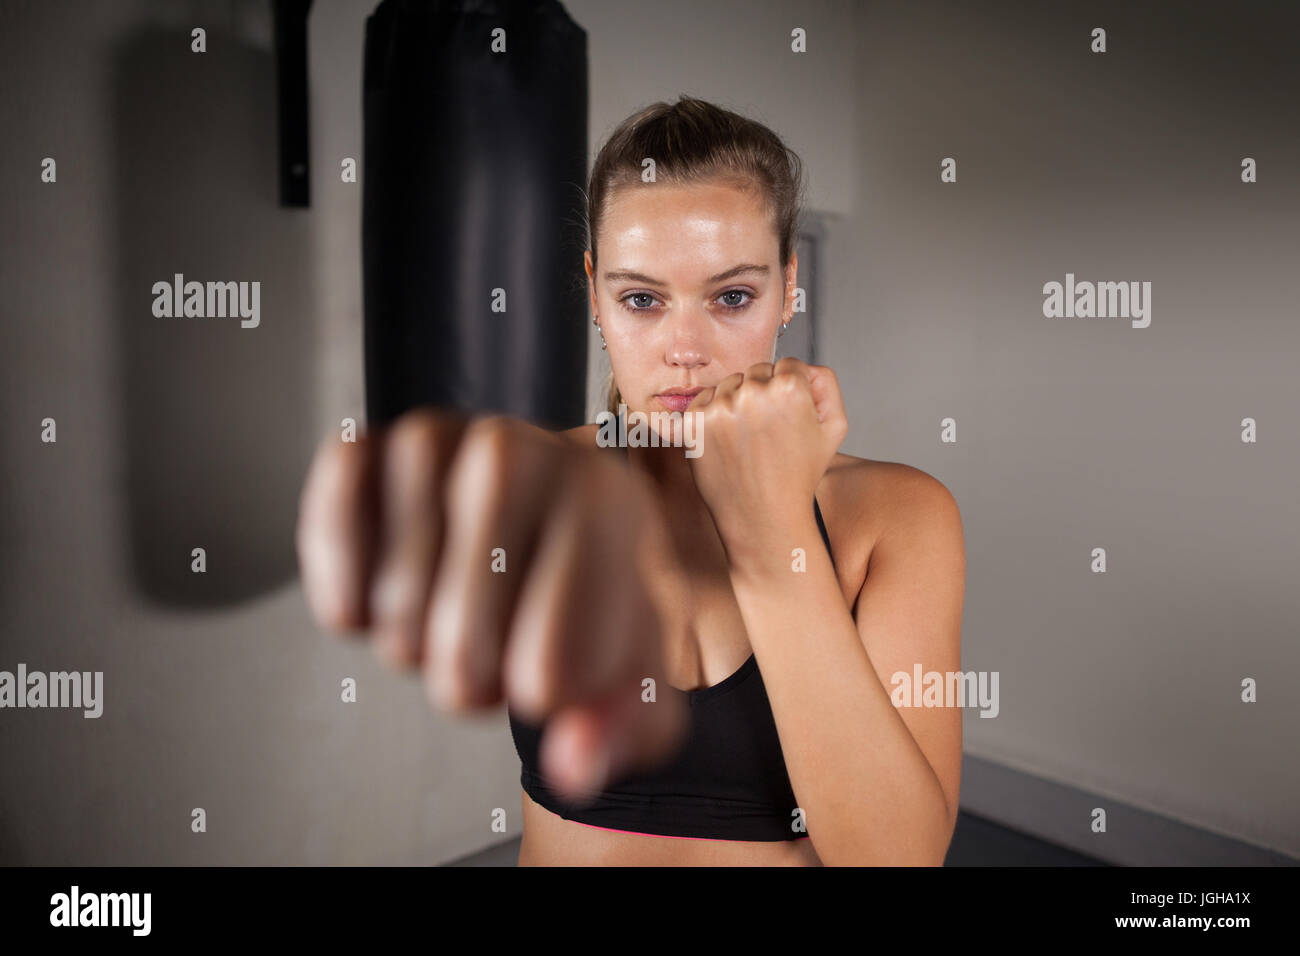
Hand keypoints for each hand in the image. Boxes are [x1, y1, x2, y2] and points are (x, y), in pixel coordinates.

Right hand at [295, 408, 686, 800]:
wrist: (540, 531)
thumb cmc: (590, 604)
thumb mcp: (631, 678)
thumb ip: (624, 731)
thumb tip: (575, 761)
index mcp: (605, 501)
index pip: (548, 670)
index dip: (540, 696)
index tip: (558, 660)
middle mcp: (520, 451)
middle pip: (462, 646)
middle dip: (471, 678)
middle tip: (496, 642)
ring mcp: (438, 439)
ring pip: (397, 604)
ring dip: (410, 640)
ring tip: (448, 610)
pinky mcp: (368, 449)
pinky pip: (333, 529)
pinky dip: (340, 587)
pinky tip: (369, 599)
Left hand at [685, 358, 847, 558]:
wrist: (763, 517)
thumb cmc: (800, 475)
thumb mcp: (835, 428)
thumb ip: (826, 383)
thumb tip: (803, 366)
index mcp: (790, 388)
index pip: (790, 364)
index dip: (793, 389)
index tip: (789, 416)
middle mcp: (753, 392)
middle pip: (759, 370)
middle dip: (765, 393)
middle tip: (769, 430)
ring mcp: (720, 406)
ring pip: (731, 382)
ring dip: (739, 400)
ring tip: (750, 438)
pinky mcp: (695, 421)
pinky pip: (705, 398)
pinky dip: (715, 412)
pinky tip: (729, 439)